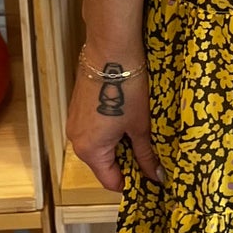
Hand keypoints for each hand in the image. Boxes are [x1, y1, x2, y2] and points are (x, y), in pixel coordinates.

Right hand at [66, 41, 165, 191]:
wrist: (111, 50)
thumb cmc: (126, 89)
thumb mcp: (140, 126)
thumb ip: (146, 155)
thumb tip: (157, 177)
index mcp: (90, 150)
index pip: (110, 181)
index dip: (132, 182)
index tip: (150, 179)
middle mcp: (76, 140)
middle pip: (103, 163)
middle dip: (127, 162)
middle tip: (151, 156)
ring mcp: (75, 122)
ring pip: (99, 145)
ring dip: (119, 145)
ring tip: (142, 135)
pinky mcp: (78, 107)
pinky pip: (94, 130)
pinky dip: (110, 131)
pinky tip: (127, 119)